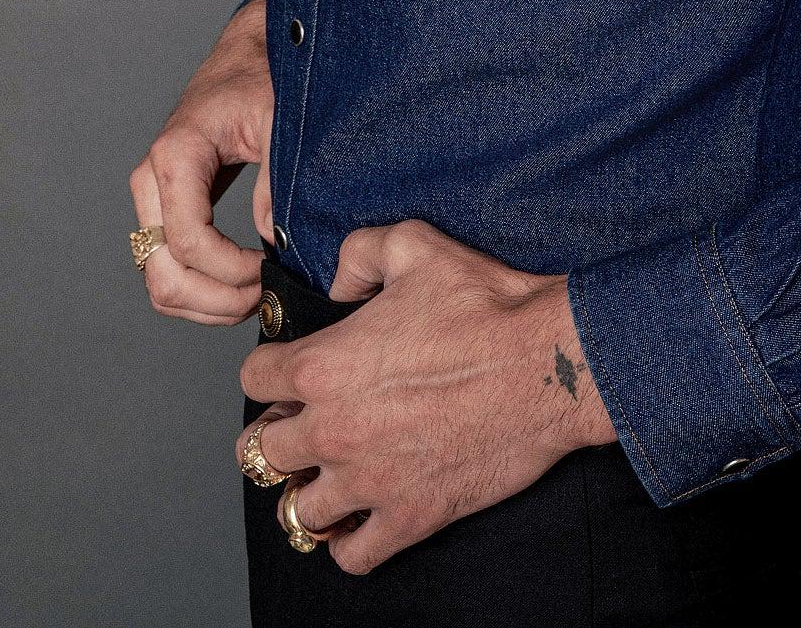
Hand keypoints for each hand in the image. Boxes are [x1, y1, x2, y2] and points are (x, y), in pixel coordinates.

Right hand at [129, 0, 272, 323]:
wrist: (245, 57)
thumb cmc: (262, 81)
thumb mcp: (280, 122)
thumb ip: (277, 183)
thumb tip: (275, 243)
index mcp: (176, 155)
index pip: (188, 242)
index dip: (232, 271)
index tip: (273, 269)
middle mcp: (152, 181)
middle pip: (163, 274)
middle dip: (217, 299)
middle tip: (267, 295)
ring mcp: (153, 199)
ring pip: (160, 282)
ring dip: (208, 305)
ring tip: (258, 294)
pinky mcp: (164, 210)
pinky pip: (168, 270)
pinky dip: (201, 294)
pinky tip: (242, 286)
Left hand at [236, 218, 617, 573]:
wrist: (547, 363)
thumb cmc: (484, 304)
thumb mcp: (413, 245)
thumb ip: (358, 253)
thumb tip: (338, 283)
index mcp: (323, 365)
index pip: (253, 379)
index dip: (270, 370)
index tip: (291, 371)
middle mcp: (333, 430)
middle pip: (260, 451)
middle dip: (279, 434)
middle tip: (306, 424)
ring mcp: (369, 481)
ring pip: (298, 511)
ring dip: (309, 492)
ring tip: (331, 476)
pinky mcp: (409, 517)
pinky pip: (351, 556)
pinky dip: (349, 543)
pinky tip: (363, 518)